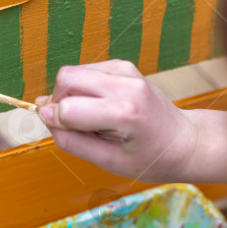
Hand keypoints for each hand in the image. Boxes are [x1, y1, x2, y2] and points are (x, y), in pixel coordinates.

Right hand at [36, 60, 198, 182]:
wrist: (183, 141)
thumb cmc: (149, 158)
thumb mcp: (108, 162)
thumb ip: (71, 140)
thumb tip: (43, 114)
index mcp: (126, 112)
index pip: (69, 108)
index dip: (56, 121)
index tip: (63, 134)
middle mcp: (127, 84)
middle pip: (66, 78)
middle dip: (59, 102)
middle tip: (75, 126)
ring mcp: (125, 70)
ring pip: (72, 72)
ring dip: (71, 96)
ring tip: (94, 119)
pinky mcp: (123, 65)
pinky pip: (85, 71)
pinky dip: (83, 90)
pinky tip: (101, 108)